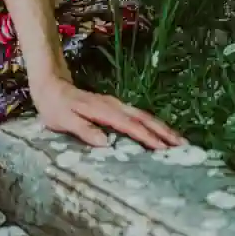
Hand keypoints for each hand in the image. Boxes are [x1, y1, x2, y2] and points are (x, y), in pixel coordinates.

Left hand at [30, 72, 186, 150]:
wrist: (50, 85)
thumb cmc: (55, 106)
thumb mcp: (62, 120)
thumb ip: (83, 129)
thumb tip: (105, 143)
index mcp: (102, 110)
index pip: (129, 125)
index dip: (147, 138)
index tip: (165, 150)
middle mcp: (113, 105)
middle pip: (143, 118)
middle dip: (164, 132)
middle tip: (184, 147)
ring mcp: (116, 105)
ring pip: (144, 116)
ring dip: (162, 128)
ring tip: (180, 143)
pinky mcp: (115, 107)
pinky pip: (138, 116)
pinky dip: (153, 125)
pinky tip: (161, 134)